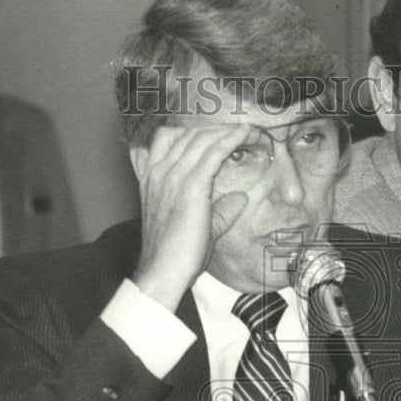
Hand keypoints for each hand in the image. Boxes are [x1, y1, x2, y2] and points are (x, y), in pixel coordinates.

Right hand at [131, 124, 251, 309]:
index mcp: (152, 178)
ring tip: (248, 130)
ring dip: (227, 131)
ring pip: (201, 140)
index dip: (194, 132)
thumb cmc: (177, 254)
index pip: (168, 139)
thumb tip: (240, 198)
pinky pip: (212, 152)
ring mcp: (171, 177)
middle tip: (241, 130)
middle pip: (188, 135)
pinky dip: (230, 139)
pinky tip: (245, 134)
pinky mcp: (189, 186)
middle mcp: (158, 172)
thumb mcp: (200, 226)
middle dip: (216, 129)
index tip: (220, 134)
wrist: (162, 271)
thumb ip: (220, 211)